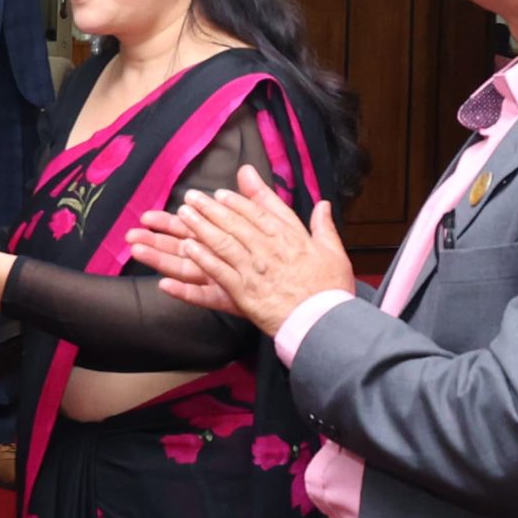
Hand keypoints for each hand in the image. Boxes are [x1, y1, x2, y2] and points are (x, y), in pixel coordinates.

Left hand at [130, 164, 352, 334]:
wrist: (325, 323)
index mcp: (290, 238)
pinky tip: (188, 248)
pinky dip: (203, 259)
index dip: (237, 201)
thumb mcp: (333, 251)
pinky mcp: (244, 292)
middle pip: (235, 223)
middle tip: (192, 197)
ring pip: (223, 243)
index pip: (258, 213)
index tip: (220, 194)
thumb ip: (323, 225)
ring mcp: (255, 270)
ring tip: (184, 215)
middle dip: (210, 208)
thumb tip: (322, 203)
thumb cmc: (330, 289)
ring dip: (201, 227)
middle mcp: (269, 250)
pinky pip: (219, 271)